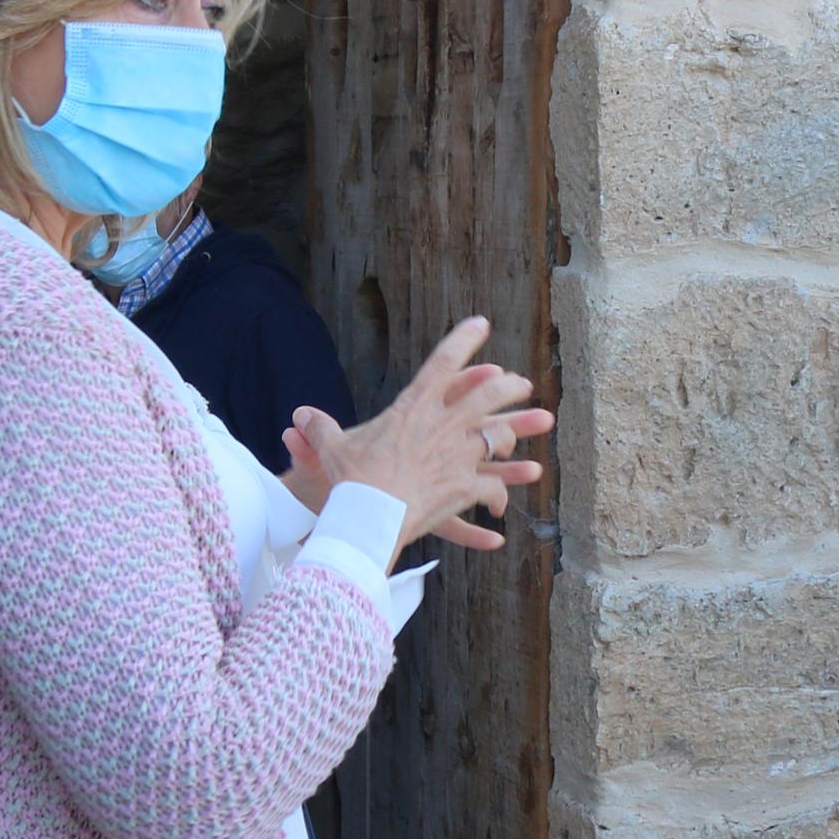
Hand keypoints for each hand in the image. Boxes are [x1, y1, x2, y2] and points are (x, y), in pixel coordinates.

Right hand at [283, 315, 555, 556]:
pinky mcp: (465, 487)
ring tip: (542, 423)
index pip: (442, 364)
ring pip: (499, 434)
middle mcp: (442, 425)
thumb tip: (296, 417)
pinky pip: (492, 488)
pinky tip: (502, 509)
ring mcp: (459, 455)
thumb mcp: (332, 447)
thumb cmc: (349, 478)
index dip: (463, 341)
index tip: (481, 324)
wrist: (369, 514)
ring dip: (522, 429)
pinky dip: (498, 495)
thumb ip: (319, 429)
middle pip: (486, 396)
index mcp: (412, 408)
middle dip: (507, 387)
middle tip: (521, 383)